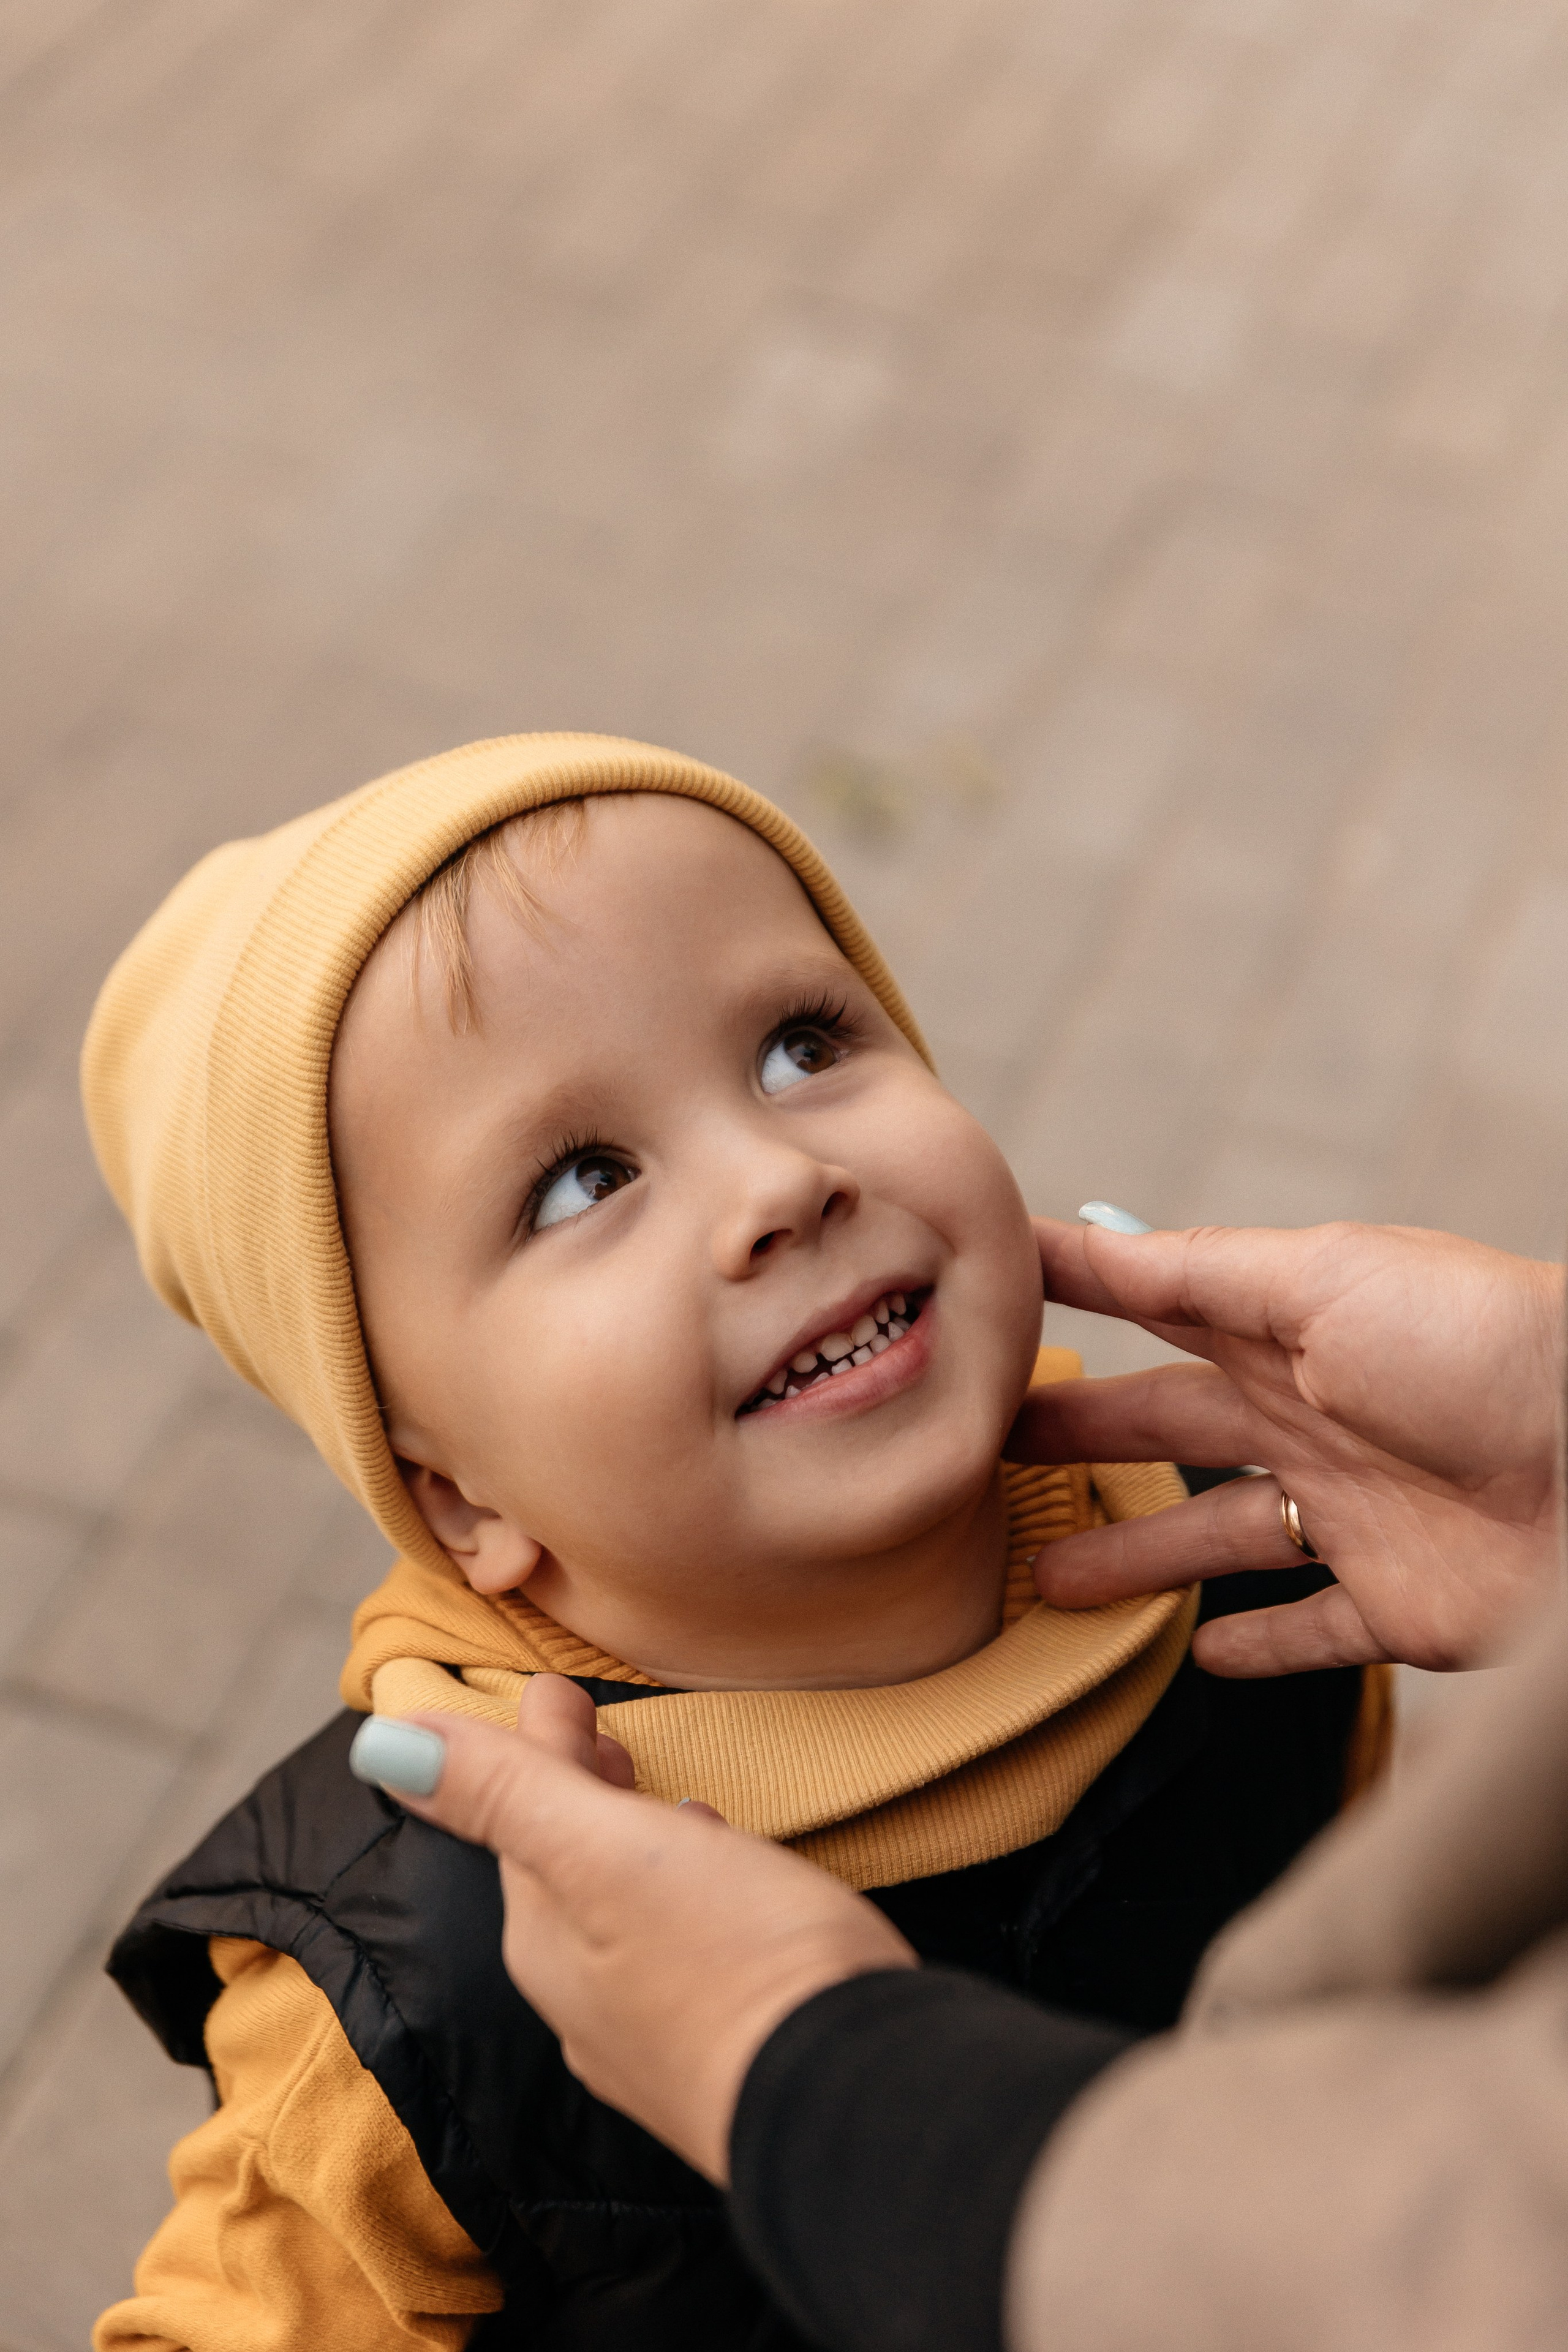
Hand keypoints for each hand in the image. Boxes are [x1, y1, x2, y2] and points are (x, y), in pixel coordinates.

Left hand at [396, 1675, 914, 2180]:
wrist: (849, 2107)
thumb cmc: (728, 1963)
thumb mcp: (606, 1855)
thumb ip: (505, 1796)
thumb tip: (379, 1743)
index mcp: (545, 1940)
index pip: (521, 1813)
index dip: (534, 1741)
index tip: (550, 1682)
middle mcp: (584, 1997)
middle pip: (562, 1867)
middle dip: (570, 1791)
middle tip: (591, 1730)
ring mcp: (655, 2034)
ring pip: (620, 1910)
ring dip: (627, 1841)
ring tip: (656, 1796)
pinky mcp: (725, 2051)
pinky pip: (678, 1952)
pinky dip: (682, 1897)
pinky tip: (721, 1882)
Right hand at [1010, 1220, 1562, 1676]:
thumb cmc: (1478, 1345)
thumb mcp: (1324, 1280)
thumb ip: (1201, 1271)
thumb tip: (1086, 1234)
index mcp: (1288, 1325)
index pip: (1151, 1298)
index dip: (1069, 1286)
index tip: (980, 1288)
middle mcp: (1309, 1416)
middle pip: (1165, 1424)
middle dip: (1076, 1430)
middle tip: (983, 1449)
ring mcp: (1353, 1513)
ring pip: (1215, 1537)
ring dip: (1134, 1555)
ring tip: (1046, 1577)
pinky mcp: (1401, 1605)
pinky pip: (1316, 1631)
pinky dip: (1261, 1649)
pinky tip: (1203, 1658)